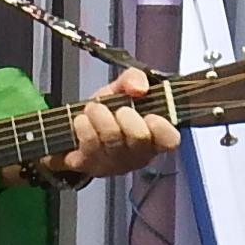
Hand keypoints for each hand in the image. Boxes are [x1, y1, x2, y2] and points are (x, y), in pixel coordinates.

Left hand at [47, 68, 182, 181]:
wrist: (75, 128)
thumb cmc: (107, 112)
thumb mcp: (121, 89)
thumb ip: (133, 78)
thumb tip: (138, 87)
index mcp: (154, 136)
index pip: (170, 140)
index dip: (162, 128)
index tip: (150, 115)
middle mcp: (138, 154)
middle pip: (139, 137)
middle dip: (125, 115)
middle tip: (117, 108)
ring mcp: (115, 163)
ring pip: (112, 139)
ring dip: (100, 116)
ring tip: (94, 109)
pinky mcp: (92, 166)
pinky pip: (90, 145)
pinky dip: (84, 126)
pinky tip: (82, 121)